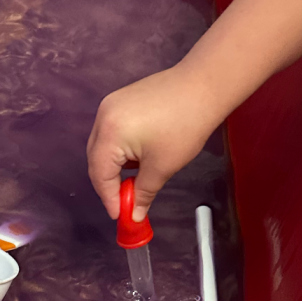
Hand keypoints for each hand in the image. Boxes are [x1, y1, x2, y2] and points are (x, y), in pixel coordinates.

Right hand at [85, 65, 221, 219]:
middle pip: (96, 159)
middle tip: (125, 201)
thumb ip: (143, 193)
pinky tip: (138, 155)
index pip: (100, 174)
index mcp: (110, 134)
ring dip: (114, 165)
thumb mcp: (163, 166)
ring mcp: (110, 105)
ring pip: (102, 145)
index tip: (120, 215)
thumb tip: (134, 214)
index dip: (109, 198)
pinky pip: (111, 131)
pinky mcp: (121, 99)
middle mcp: (103, 117)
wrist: (205, 85)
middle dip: (109, 182)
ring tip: (135, 177)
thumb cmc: (186, 125)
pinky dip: (119, 148)